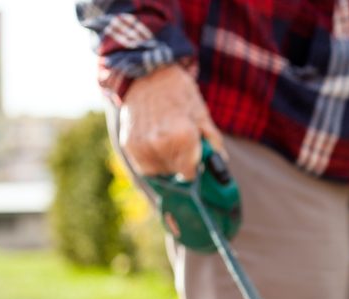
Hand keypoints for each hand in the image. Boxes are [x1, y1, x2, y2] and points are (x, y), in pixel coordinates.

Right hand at [118, 64, 225, 178]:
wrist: (147, 73)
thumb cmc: (179, 93)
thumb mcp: (202, 114)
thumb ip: (213, 142)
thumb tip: (221, 163)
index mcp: (182, 137)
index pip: (190, 174)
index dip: (194, 168)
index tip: (195, 161)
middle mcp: (159, 144)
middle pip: (174, 173)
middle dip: (181, 164)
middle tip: (181, 147)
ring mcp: (141, 145)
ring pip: (158, 172)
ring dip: (166, 164)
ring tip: (168, 143)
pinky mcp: (128, 144)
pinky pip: (143, 166)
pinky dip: (151, 160)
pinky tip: (156, 145)